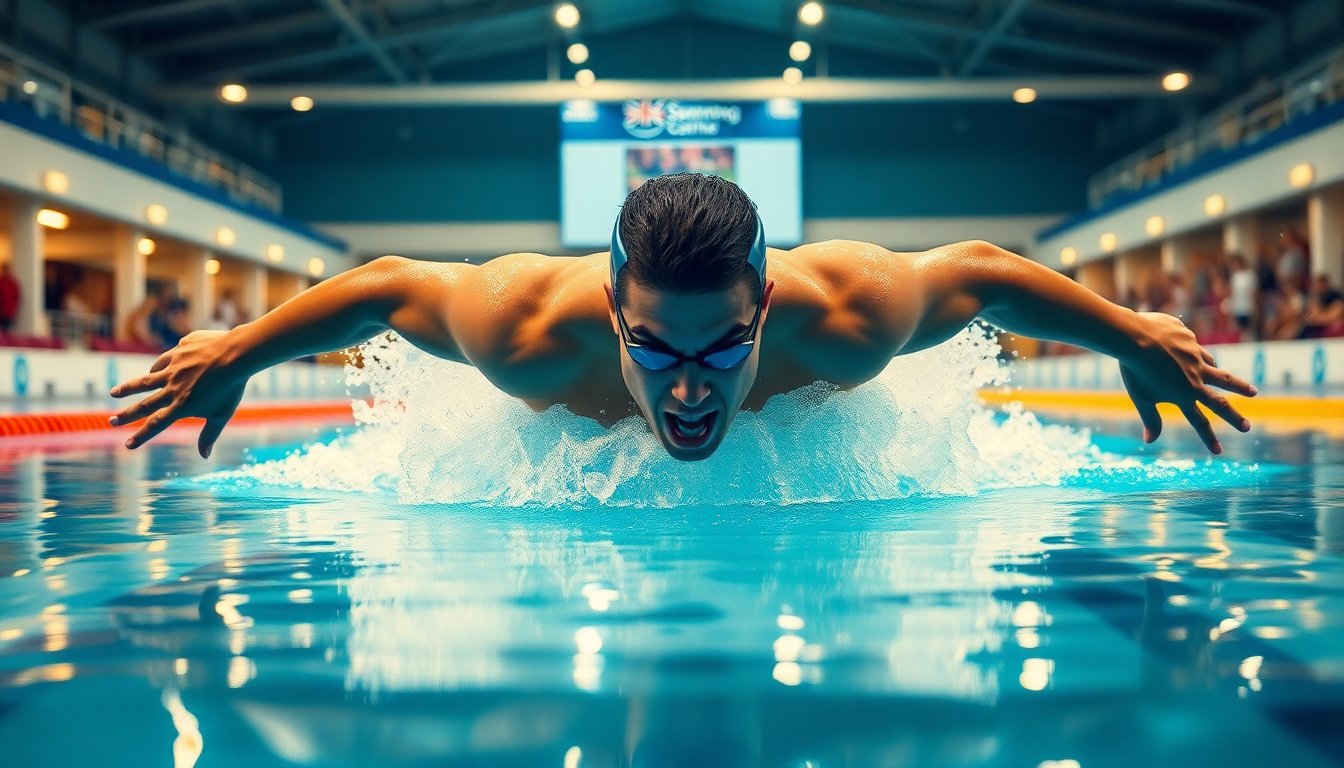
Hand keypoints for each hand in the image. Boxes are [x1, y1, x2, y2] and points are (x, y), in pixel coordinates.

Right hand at [109, 330, 246, 456]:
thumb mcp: (221, 414)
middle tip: (111, 422)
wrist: (237, 354)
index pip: (157, 424)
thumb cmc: (232, 387)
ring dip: (128, 388)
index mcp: (183, 405)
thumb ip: (209, 435)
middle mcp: (173, 388)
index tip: (127, 445)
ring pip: (145, 381)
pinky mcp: (178, 352)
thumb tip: (204, 456)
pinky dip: (157, 368)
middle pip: (145, 405)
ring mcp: (174, 368)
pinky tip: (153, 371)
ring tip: (114, 393)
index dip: (141, 436)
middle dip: (127, 415)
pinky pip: (164, 361)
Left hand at [1119, 312, 1255, 453]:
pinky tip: (1201, 358)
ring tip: (1251, 391)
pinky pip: (1199, 351)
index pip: (1199, 422)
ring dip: (1238, 385)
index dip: (1209, 438)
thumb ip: (1150, 418)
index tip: (1218, 452)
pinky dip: (1202, 357)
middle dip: (1234, 417)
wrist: (1135, 337)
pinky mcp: (1192, 343)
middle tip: (1247, 427)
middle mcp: (1195, 380)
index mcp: (1182, 395)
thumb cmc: (1134, 370)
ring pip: (1222, 375)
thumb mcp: (1141, 397)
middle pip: (1220, 403)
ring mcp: (1196, 360)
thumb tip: (1150, 441)